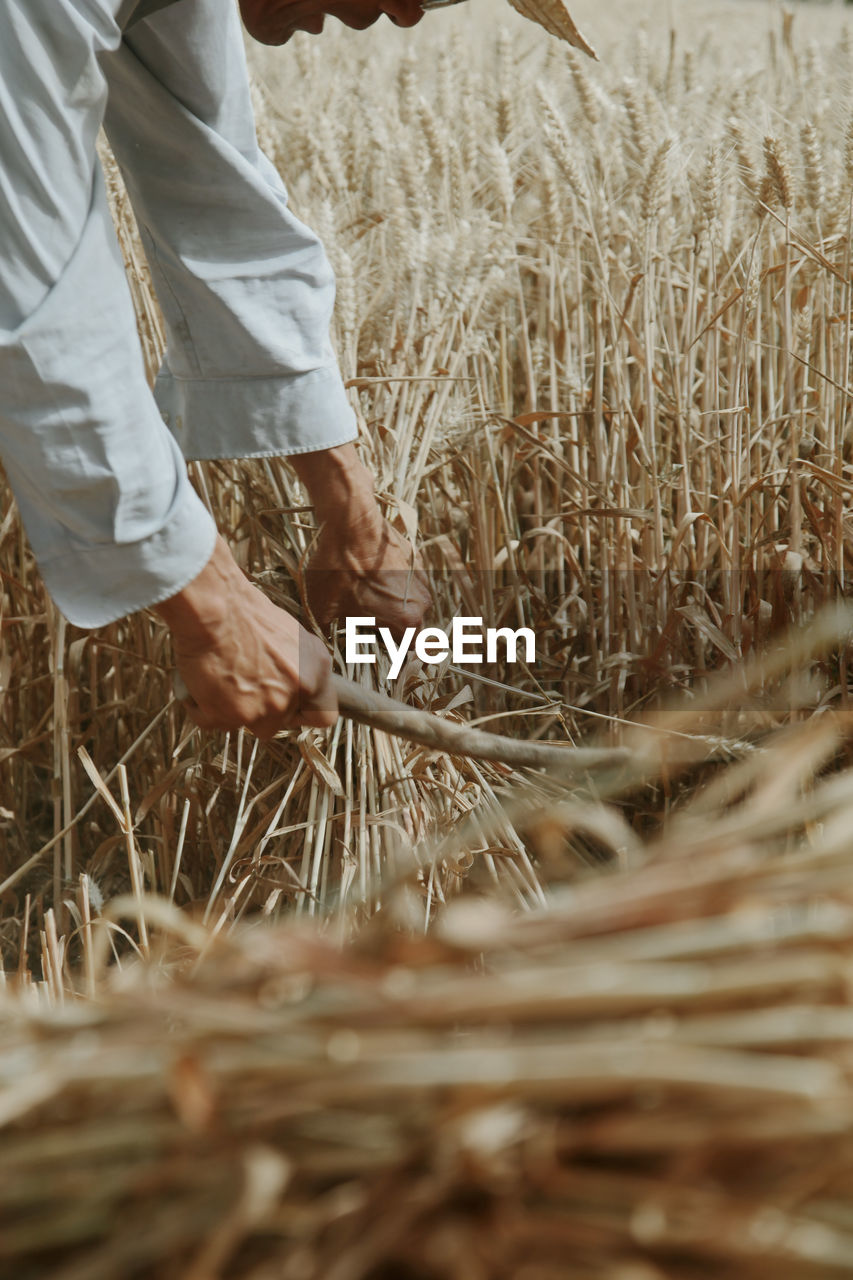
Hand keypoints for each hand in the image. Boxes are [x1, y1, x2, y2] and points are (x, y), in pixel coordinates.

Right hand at [154, 536, 336, 738]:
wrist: (216, 606)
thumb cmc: (244, 612)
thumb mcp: (288, 636)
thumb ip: (295, 666)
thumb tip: (289, 682)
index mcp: (315, 670)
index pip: (323, 714)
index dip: (301, 713)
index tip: (287, 708)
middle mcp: (298, 692)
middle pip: (281, 722)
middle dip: (261, 710)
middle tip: (242, 686)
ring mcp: (269, 707)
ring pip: (249, 726)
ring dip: (233, 711)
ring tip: (218, 681)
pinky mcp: (236, 715)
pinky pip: (214, 723)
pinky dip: (201, 708)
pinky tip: (198, 684)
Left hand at [291, 443, 430, 637]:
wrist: (350, 520)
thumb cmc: (336, 568)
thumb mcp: (321, 609)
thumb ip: (325, 634)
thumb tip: (318, 646)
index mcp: (405, 620)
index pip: (410, 650)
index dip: (394, 655)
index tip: (379, 650)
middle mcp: (421, 601)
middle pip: (412, 627)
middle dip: (393, 630)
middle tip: (369, 625)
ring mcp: (422, 577)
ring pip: (413, 603)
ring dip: (397, 606)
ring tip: (369, 600)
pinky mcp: (416, 557)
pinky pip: (410, 580)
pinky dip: (396, 583)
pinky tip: (373, 577)